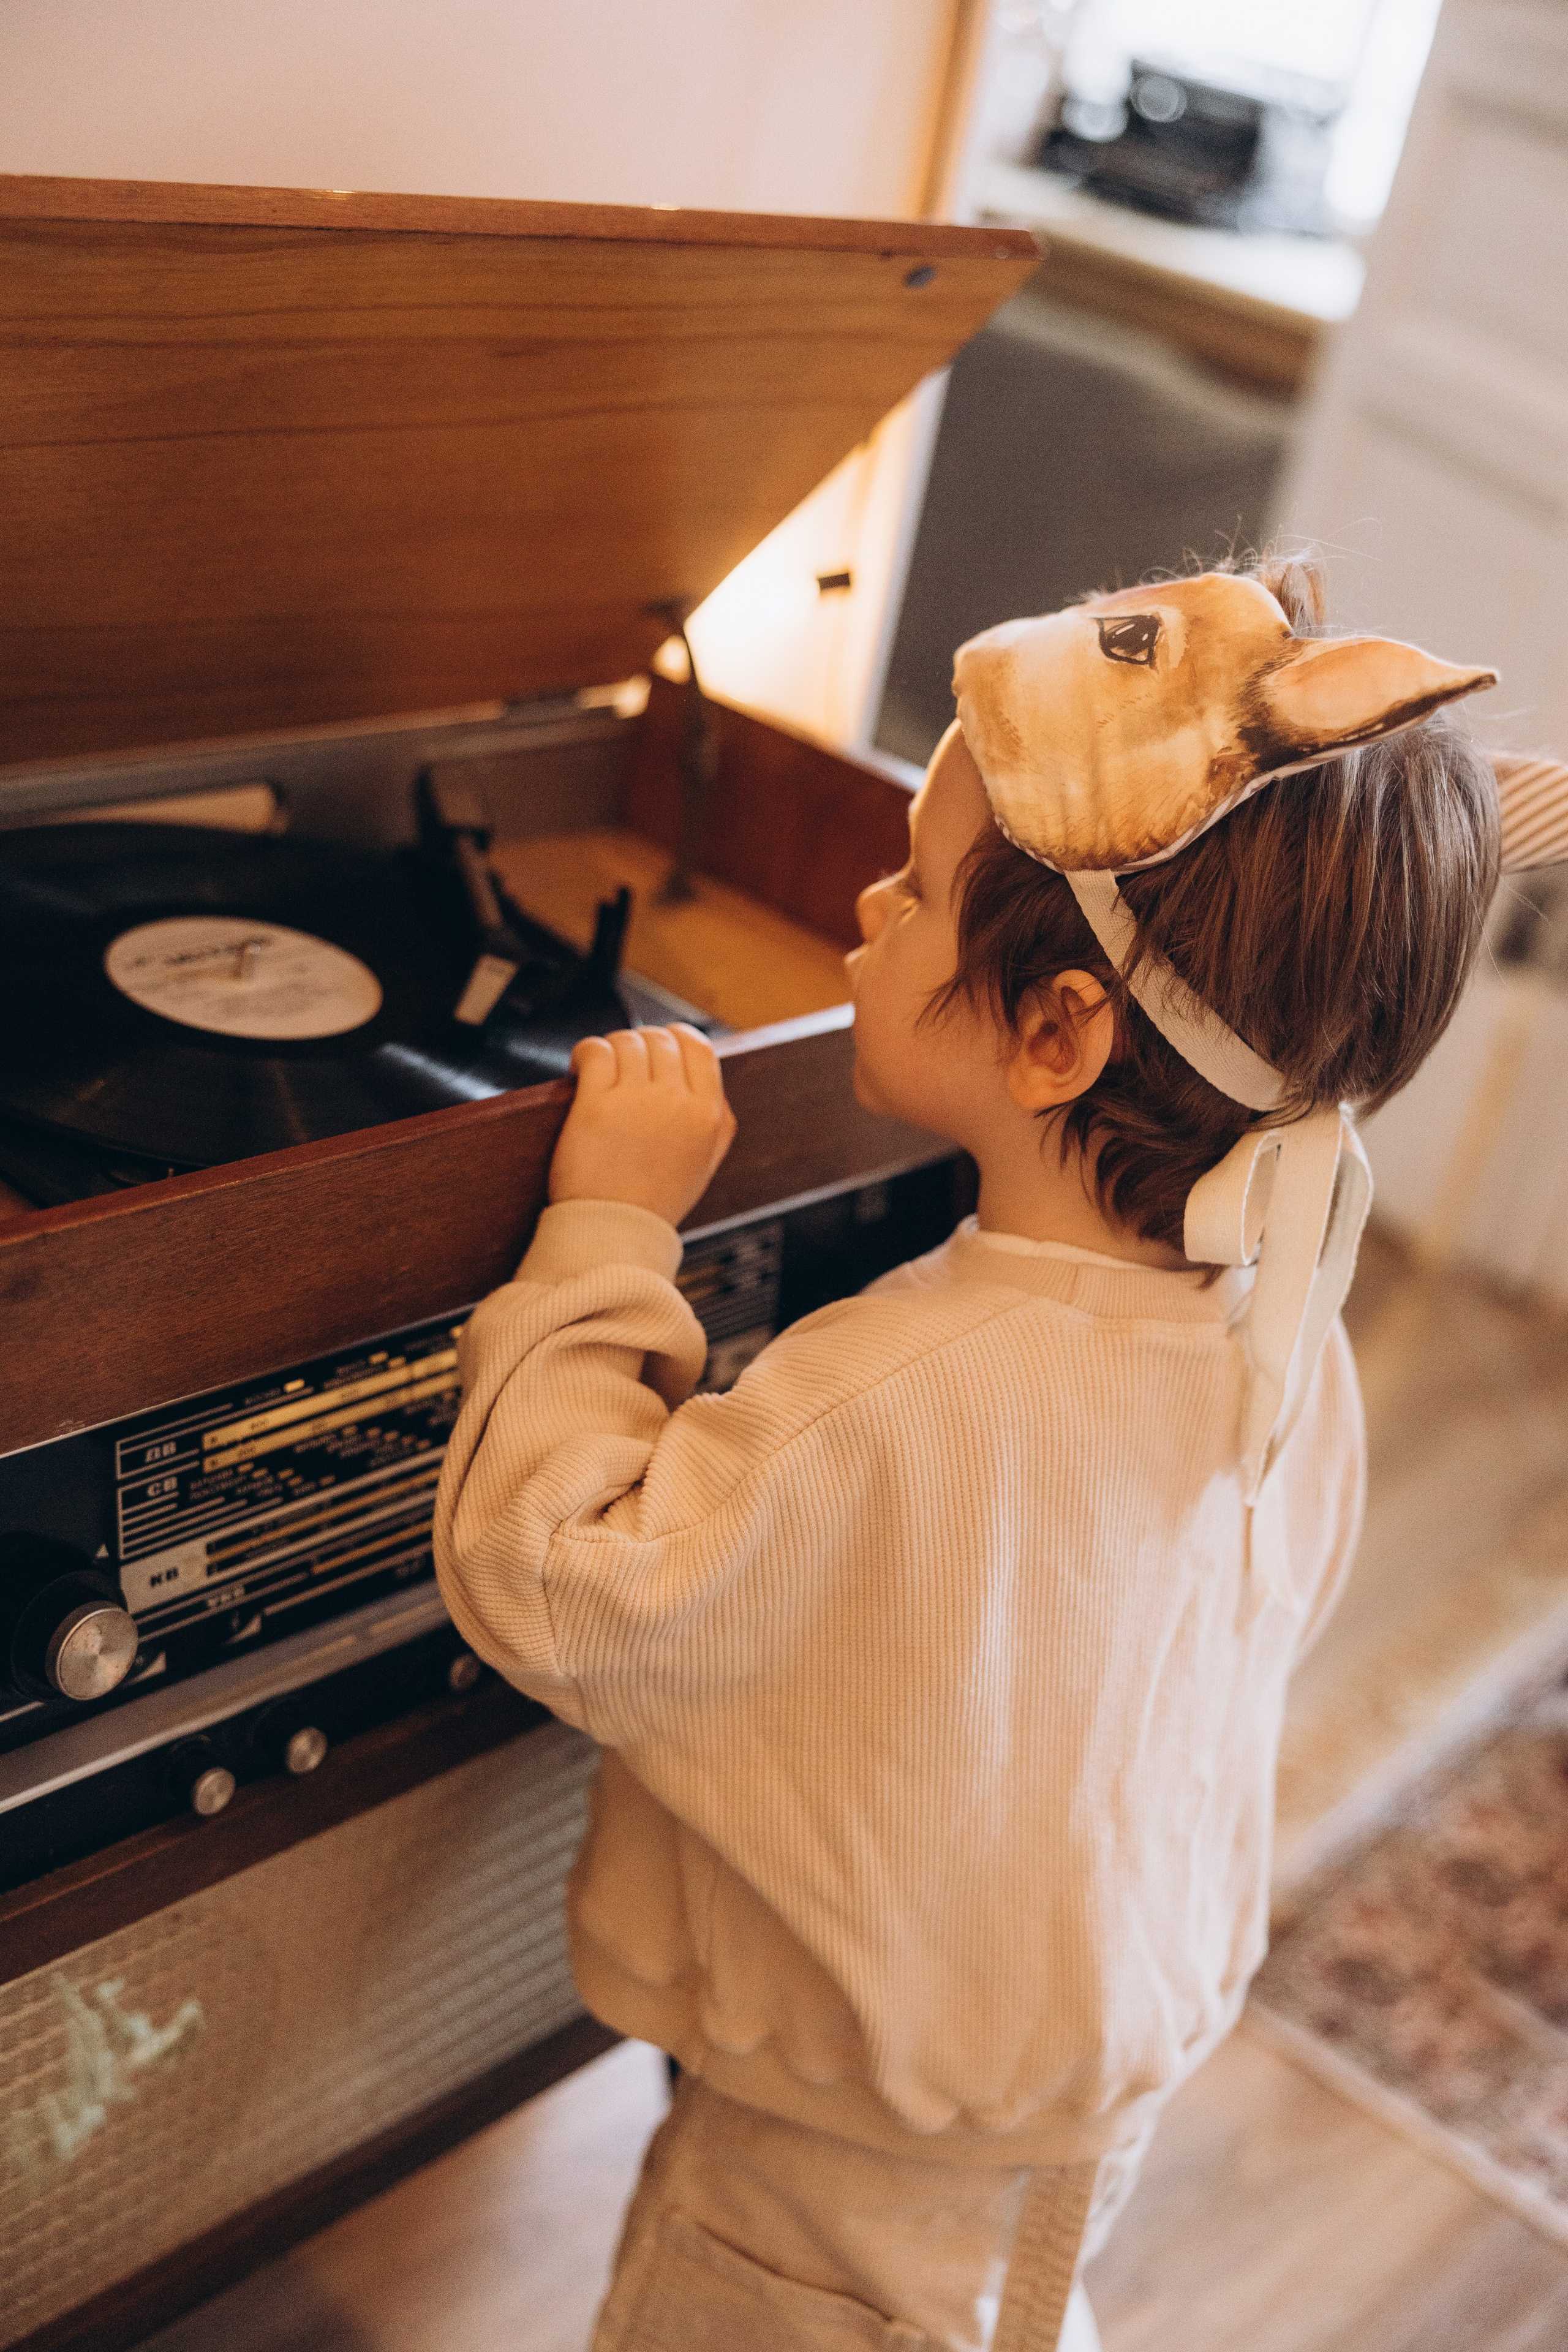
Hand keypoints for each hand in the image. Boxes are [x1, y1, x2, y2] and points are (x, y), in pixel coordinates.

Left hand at [548, 1024, 736, 1225]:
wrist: (614, 1232)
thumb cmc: (654, 1201)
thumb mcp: (705, 1163)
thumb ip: (718, 1122)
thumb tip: (715, 1084)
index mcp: (708, 1115)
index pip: (698, 1046)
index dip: (675, 1037)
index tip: (658, 1044)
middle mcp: (676, 1102)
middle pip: (660, 1040)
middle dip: (639, 1044)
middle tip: (622, 1065)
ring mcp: (637, 1102)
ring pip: (627, 1042)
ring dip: (612, 1049)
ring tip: (600, 1071)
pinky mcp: (597, 1105)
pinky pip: (596, 1052)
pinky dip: (587, 1052)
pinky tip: (581, 1068)